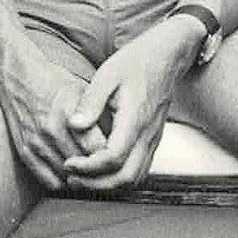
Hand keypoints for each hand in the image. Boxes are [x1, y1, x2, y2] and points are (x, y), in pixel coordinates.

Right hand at [0, 50, 106, 190]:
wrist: (17, 78)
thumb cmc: (56, 82)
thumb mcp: (83, 88)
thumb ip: (99, 112)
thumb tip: (121, 134)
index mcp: (69, 111)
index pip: (96, 148)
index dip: (110, 155)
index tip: (118, 156)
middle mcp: (51, 129)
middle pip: (83, 165)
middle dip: (98, 169)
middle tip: (110, 170)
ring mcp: (36, 143)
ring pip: (67, 176)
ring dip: (81, 178)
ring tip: (93, 173)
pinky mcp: (25, 152)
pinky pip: (48, 180)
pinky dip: (63, 181)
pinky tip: (73, 174)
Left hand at [61, 16, 203, 191]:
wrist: (169, 53)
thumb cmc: (138, 59)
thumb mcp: (109, 72)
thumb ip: (91, 100)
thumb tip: (74, 125)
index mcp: (136, 117)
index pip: (113, 158)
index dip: (88, 167)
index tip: (68, 163)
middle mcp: (148, 133)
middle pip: (125, 178)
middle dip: (95, 184)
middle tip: (72, 177)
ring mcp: (153, 138)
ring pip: (134, 178)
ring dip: (107, 184)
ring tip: (83, 176)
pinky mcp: (154, 138)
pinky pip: (139, 169)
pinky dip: (119, 177)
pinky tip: (101, 168)